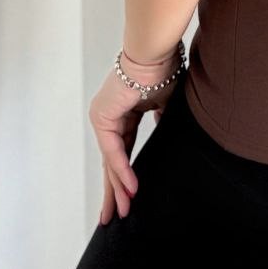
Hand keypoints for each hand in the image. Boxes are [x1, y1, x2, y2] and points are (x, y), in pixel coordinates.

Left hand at [88, 55, 178, 225]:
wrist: (155, 52)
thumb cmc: (164, 70)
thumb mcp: (165, 103)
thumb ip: (161, 121)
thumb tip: (166, 133)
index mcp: (124, 112)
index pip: (123, 150)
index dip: (127, 174)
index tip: (131, 195)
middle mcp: (109, 116)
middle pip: (112, 161)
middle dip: (115, 190)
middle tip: (114, 216)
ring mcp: (103, 117)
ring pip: (110, 161)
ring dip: (117, 188)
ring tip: (122, 212)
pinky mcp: (102, 117)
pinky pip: (114, 151)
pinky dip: (122, 170)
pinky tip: (130, 189)